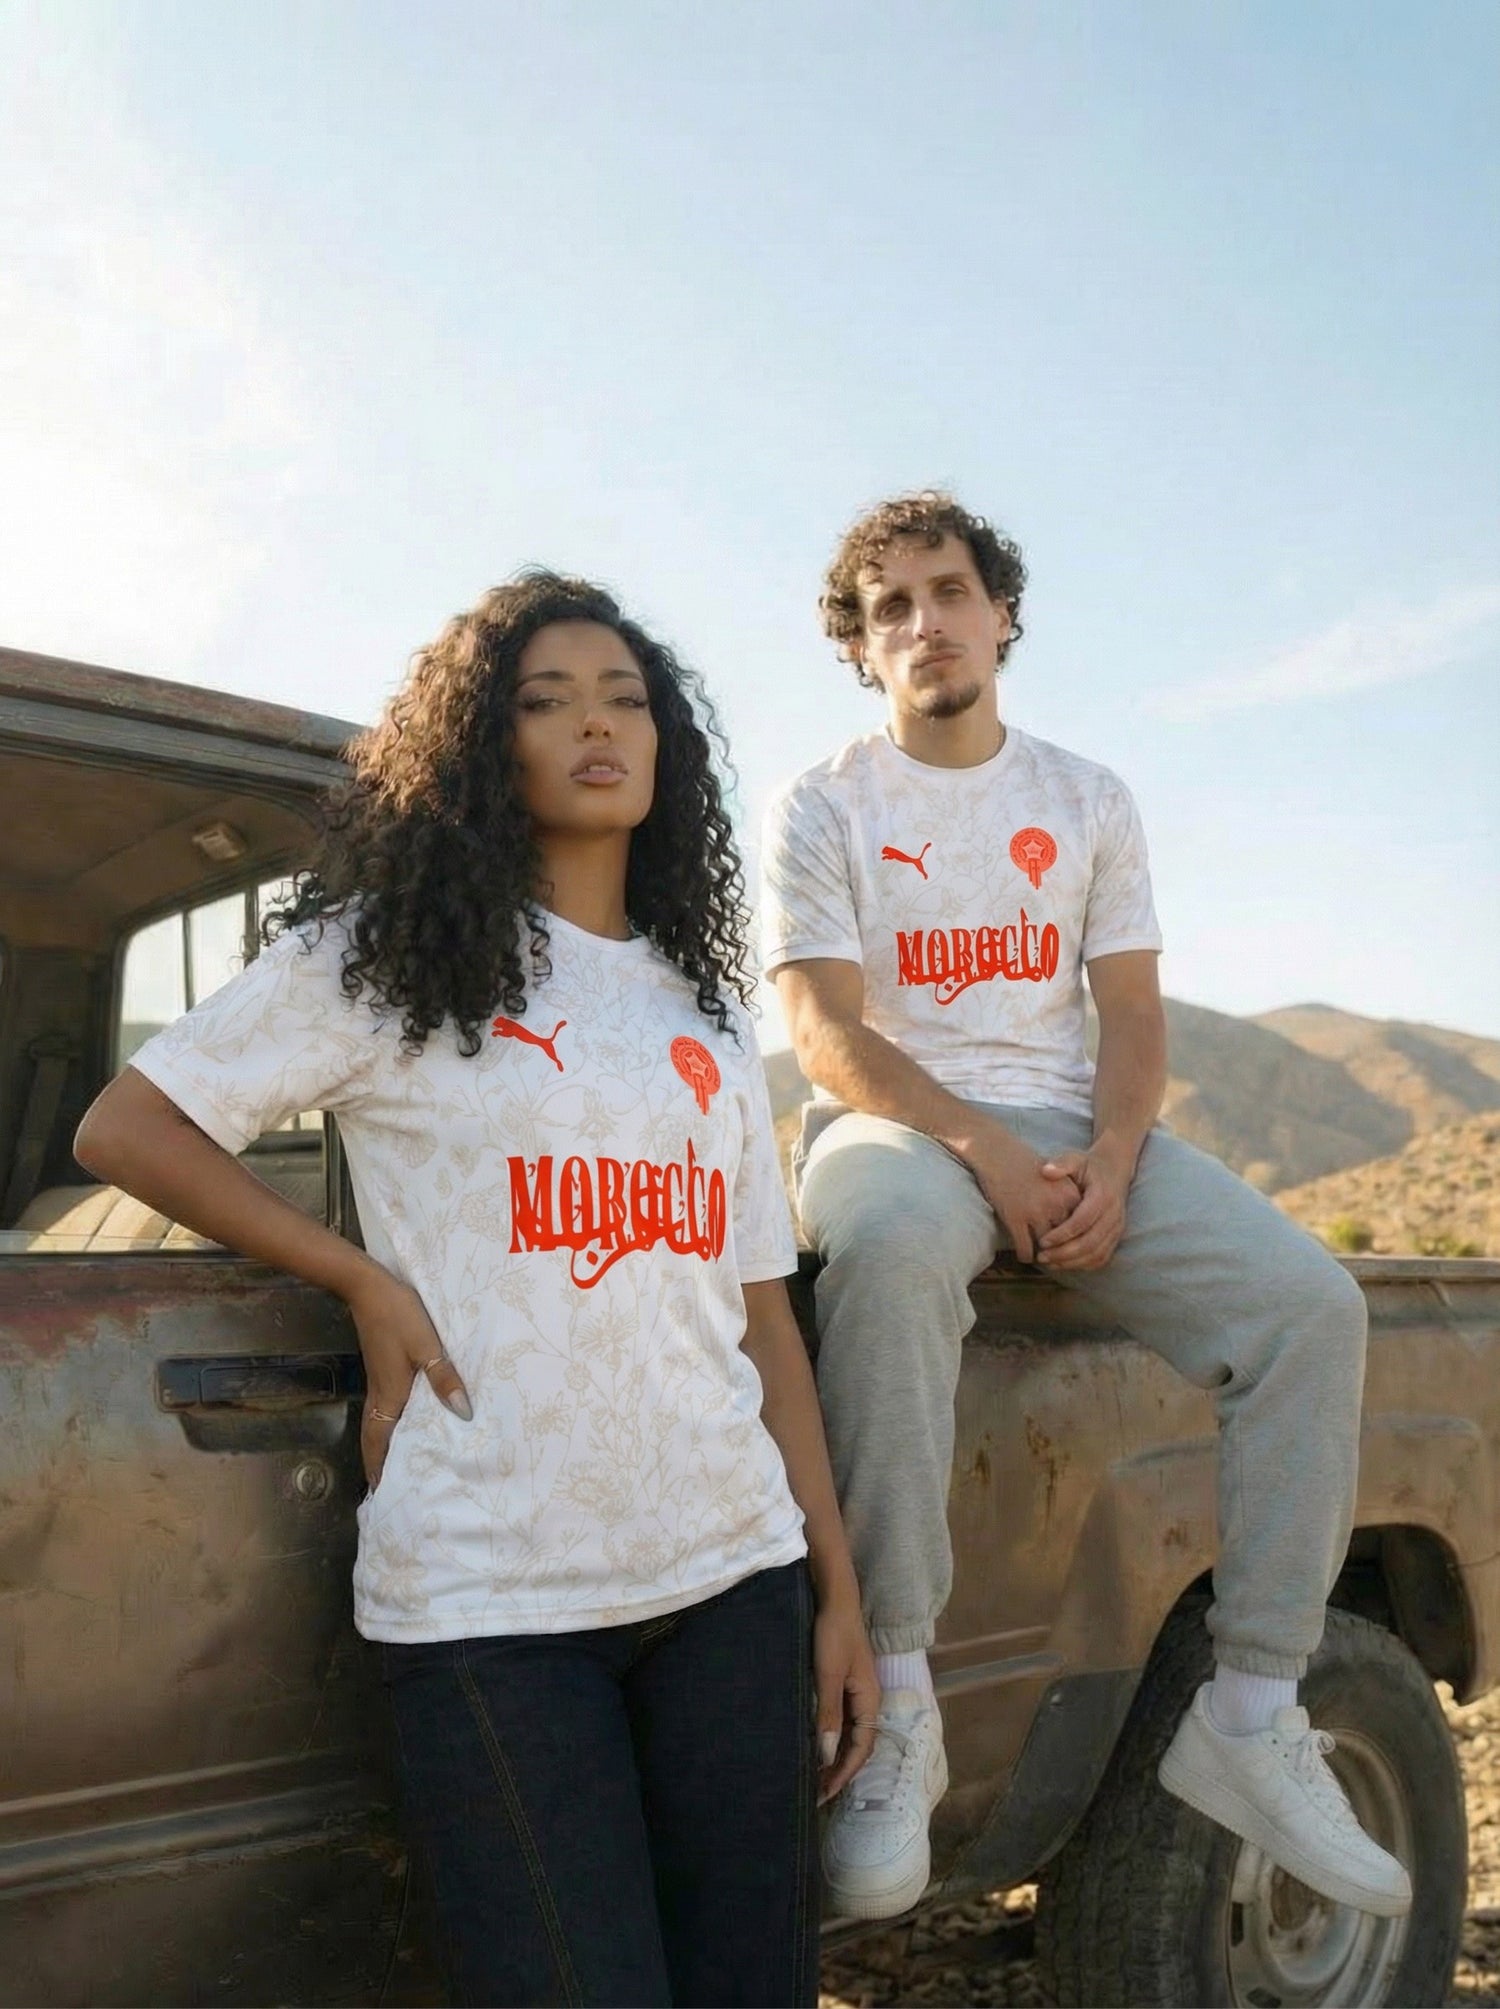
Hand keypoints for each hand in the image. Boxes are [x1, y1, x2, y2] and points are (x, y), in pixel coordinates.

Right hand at [347, 1268, 472, 1487]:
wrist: (367, 1288)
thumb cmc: (399, 1316)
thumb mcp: (427, 1346)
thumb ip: (444, 1378)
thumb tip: (463, 1414)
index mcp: (390, 1395)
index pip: (379, 1441)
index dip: (378, 1467)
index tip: (379, 1492)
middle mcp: (380, 1394)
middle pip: (374, 1437)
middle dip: (378, 1463)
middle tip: (386, 1486)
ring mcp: (378, 1381)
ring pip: (377, 1422)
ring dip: (382, 1444)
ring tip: (394, 1463)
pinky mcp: (381, 1369)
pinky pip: (382, 1407)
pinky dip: (387, 1423)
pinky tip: (403, 1421)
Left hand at [813, 1593, 880, 1803]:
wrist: (835, 1598)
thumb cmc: (833, 1633)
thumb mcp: (828, 1675)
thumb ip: (829, 1714)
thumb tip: (828, 1754)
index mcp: (870, 1700)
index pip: (862, 1748)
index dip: (845, 1773)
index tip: (825, 1793)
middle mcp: (868, 1700)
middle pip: (858, 1745)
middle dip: (840, 1771)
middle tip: (816, 1793)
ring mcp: (857, 1691)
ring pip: (850, 1733)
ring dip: (835, 1756)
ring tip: (814, 1775)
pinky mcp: (846, 1683)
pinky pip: (842, 1719)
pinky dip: (831, 1737)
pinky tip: (815, 1743)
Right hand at [963, 1117, 1081, 1263]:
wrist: (998, 1154)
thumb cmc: (1027, 1166)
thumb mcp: (1057, 1178)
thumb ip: (1069, 1200)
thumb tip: (1078, 1225)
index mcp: (1070, 1194)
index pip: (1081, 1227)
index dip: (1076, 1238)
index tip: (1072, 1245)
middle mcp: (1055, 1205)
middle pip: (1066, 1239)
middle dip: (1063, 1251)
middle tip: (1058, 1257)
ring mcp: (1034, 1213)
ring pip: (1047, 1248)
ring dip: (1045, 1257)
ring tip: (1043, 1259)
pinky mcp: (1015, 1219)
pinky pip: (1025, 1249)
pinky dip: (1025, 1256)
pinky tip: (1024, 1255)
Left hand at [1036, 1138, 1134, 1271]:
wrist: (1114, 1171)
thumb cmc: (1089, 1166)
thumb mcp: (1076, 1159)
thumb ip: (1061, 1164)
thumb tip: (1045, 1170)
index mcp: (1103, 1196)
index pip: (1082, 1221)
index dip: (1062, 1234)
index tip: (1042, 1241)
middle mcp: (1113, 1215)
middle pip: (1090, 1242)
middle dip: (1064, 1253)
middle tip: (1041, 1257)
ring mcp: (1117, 1228)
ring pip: (1097, 1254)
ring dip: (1072, 1262)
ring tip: (1049, 1262)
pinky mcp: (1116, 1237)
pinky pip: (1102, 1257)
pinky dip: (1083, 1265)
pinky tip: (1063, 1264)